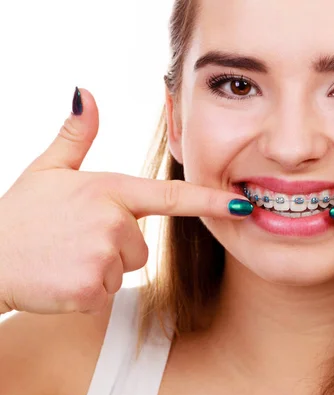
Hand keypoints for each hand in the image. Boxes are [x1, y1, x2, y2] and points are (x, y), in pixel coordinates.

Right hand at [0, 88, 252, 315]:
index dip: (210, 200)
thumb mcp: (46, 169)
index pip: (171, 196)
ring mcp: (102, 255)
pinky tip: (62, 278)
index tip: (242, 205)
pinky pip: (106, 294)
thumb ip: (75, 135)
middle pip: (142, 246)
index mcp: (109, 189)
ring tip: (66, 257)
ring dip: (100, 269)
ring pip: (124, 269)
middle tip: (74, 241)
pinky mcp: (90, 289)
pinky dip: (87, 292)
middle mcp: (112, 221)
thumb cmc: (19, 215)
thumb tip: (86, 93)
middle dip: (115, 248)